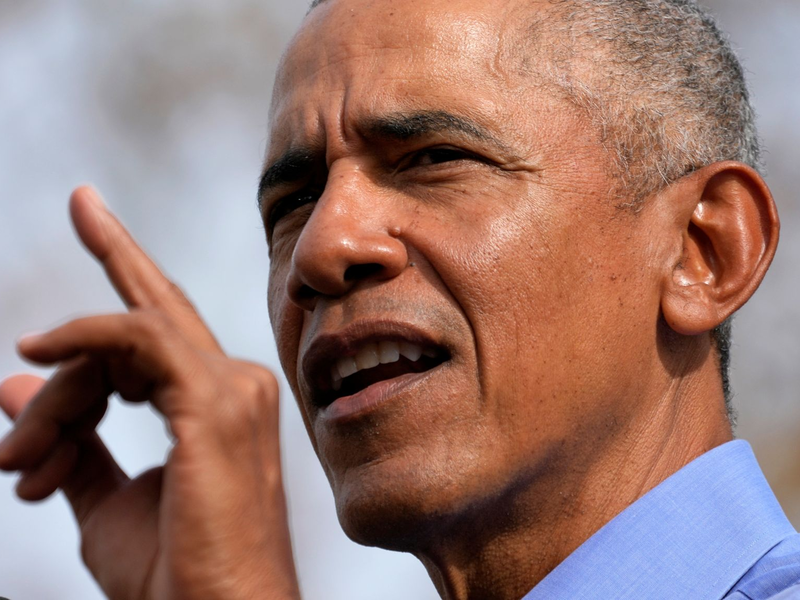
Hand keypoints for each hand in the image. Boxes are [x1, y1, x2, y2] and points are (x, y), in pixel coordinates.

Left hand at [0, 187, 299, 599]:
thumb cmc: (170, 574)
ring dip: (57, 392)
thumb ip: (68, 440)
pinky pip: (137, 338)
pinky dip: (84, 339)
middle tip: (76, 220)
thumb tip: (15, 389)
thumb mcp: (99, 500)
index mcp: (217, 404)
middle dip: (117, 248)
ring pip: (125, 336)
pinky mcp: (215, 401)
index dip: (126, 271)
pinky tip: (39, 354)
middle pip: (148, 315)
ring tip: (16, 461)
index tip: (93, 218)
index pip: (162, 328)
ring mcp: (232, 387)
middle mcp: (234, 382)